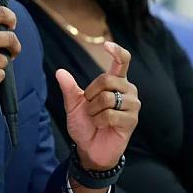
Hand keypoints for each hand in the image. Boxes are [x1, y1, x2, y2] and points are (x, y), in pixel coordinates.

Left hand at [56, 41, 138, 169]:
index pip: (122, 61)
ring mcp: (132, 105)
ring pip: (107, 98)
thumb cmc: (84, 124)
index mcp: (116, 82)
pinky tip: (102, 126)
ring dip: (94, 111)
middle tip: (89, 108)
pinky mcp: (132, 120)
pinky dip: (99, 121)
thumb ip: (69, 88)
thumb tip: (60, 72)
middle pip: (107, 79)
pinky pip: (110, 115)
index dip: (117, 51)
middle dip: (90, 94)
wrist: (89, 148)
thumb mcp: (73, 105)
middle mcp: (127, 90)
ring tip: (96, 118)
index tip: (107, 45)